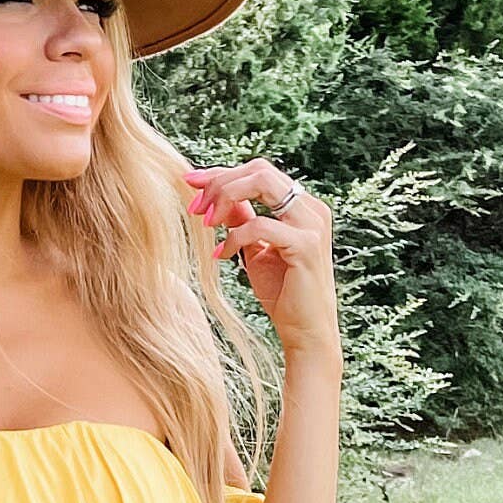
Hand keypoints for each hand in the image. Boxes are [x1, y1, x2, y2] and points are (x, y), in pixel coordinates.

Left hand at [185, 157, 339, 361]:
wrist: (305, 331)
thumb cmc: (283, 293)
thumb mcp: (255, 249)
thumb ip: (242, 220)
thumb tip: (216, 196)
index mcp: (302, 206)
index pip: (259, 172)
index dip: (223, 173)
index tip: (191, 182)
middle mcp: (311, 209)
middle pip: (259, 170)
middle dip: (220, 182)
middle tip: (195, 206)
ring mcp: (312, 225)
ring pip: (262, 184)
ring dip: (226, 198)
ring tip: (206, 223)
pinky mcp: (306, 245)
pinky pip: (261, 226)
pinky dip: (235, 237)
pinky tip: (222, 255)